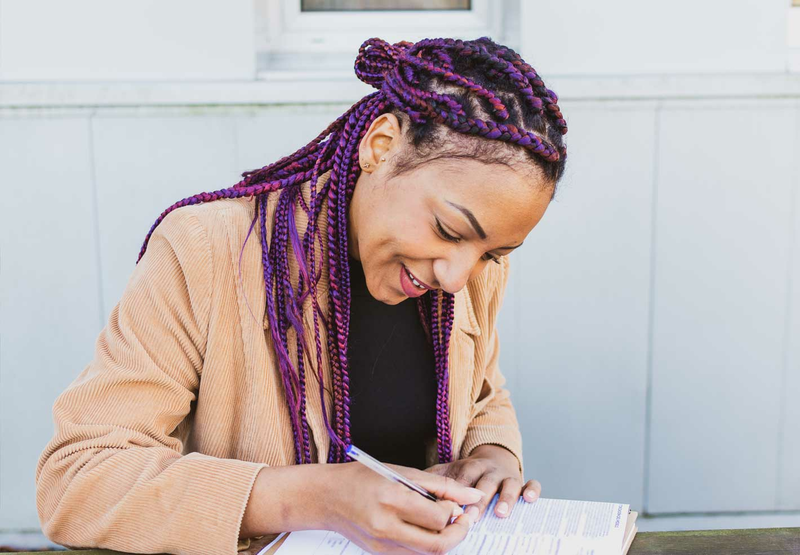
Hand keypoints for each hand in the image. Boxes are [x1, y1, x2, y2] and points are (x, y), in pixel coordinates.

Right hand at [322, 461, 484, 553]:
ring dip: (444, 541)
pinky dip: (426, 545)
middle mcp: (386, 527)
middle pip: (437, 546)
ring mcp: (382, 546)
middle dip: (458, 534)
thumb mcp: (401, 473)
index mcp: (391, 500)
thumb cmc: (362, 478)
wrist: (326, 498)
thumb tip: (471, 496)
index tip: (456, 505)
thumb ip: (439, 486)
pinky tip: (425, 530)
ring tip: (444, 524)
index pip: (437, 518)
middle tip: (462, 521)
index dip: (455, 513)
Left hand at [424, 444, 540, 521]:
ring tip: (501, 514)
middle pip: (485, 483)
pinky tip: (530, 500)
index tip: (454, 507)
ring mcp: (506, 475)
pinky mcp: (521, 480)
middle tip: (474, 517)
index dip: (459, 492)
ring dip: (505, 498)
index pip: (464, 478)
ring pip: (508, 484)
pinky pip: (530, 482)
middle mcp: (489, 470)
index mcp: (469, 467)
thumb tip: (411, 490)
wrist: (492, 457)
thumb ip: (434, 480)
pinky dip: (532, 489)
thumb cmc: (467, 472)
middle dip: (480, 500)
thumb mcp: (450, 471)